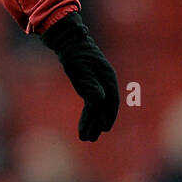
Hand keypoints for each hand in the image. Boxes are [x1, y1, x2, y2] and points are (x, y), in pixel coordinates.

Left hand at [41, 12, 119, 141]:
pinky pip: (91, 105)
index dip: (109, 115)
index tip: (104, 128)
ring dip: (92, 123)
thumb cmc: (75, 53)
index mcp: (107, 77)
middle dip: (97, 124)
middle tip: (90, 139)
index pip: (111, 100)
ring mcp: (99, 85)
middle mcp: (106, 83)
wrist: (70, 42)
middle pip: (104, 107)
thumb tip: (99, 100)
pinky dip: (87, 116)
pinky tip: (84, 125)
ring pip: (97, 108)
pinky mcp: (91, 87)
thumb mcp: (79, 68)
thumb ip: (88, 84)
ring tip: (86, 138)